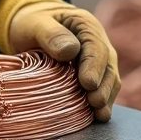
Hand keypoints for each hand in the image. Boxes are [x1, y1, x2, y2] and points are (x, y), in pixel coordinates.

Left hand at [0, 0, 119, 121]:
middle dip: (103, 86)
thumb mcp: (35, 24)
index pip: (96, 47)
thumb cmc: (32, 23)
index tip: (88, 83)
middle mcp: (98, 42)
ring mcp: (98, 60)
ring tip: (100, 114)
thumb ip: (51, 34)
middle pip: (108, 65)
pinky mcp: (93, 74)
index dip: (94, 66)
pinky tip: (97, 116)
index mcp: (86, 25)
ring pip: (109, 79)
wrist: (31, 28)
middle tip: (95, 103)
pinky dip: (101, 102)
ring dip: (106, 97)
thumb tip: (70, 51)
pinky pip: (101, 88)